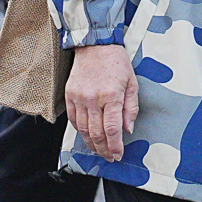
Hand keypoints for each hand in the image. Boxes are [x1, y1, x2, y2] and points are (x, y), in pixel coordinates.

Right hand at [66, 44, 137, 160]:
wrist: (95, 45)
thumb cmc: (116, 62)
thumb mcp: (132, 83)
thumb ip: (130, 108)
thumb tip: (128, 129)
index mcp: (111, 95)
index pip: (112, 129)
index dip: (115, 146)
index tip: (117, 154)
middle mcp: (93, 98)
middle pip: (96, 133)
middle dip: (104, 149)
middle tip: (108, 156)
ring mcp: (79, 97)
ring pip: (83, 130)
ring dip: (91, 144)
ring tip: (98, 150)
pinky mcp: (69, 95)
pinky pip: (73, 119)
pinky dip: (80, 131)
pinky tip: (86, 136)